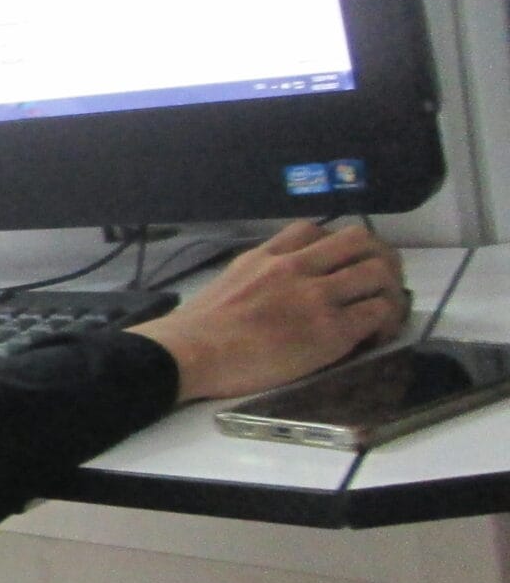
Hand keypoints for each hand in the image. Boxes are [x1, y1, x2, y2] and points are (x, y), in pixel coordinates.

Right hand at [130, 221, 407, 401]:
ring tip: (385, 309)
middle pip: (359, 240)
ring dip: (390, 288)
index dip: (337, 246)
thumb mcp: (229, 280)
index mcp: (268, 255)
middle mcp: (296, 267)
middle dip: (378, 257)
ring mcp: (315, 296)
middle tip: (379, 281)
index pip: (316, 230)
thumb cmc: (199, 329)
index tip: (340, 265)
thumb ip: (258, 273)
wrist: (192, 352)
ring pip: (378, 272)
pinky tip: (376, 334)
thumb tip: (277, 286)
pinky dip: (387, 321)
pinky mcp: (330, 329)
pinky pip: (378, 311)